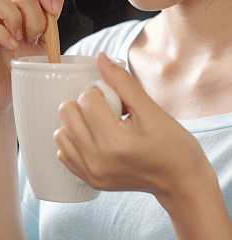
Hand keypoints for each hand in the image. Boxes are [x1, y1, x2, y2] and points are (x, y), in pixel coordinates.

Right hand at [0, 0, 63, 113]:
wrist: (7, 98)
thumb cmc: (24, 70)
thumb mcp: (44, 42)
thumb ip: (49, 19)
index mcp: (16, 6)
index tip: (55, 9)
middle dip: (35, 14)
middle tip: (35, 38)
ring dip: (15, 17)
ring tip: (21, 40)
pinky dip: (1, 34)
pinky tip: (11, 47)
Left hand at [54, 52, 207, 201]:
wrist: (180, 180)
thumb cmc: (172, 146)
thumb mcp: (151, 110)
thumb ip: (123, 82)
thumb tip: (100, 59)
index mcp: (114, 141)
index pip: (86, 99)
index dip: (101, 93)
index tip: (118, 103)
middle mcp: (97, 159)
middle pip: (67, 114)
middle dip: (86, 106)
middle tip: (108, 113)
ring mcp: (91, 173)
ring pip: (61, 135)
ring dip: (77, 124)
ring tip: (102, 127)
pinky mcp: (89, 180)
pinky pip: (64, 154)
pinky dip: (75, 142)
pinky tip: (95, 141)